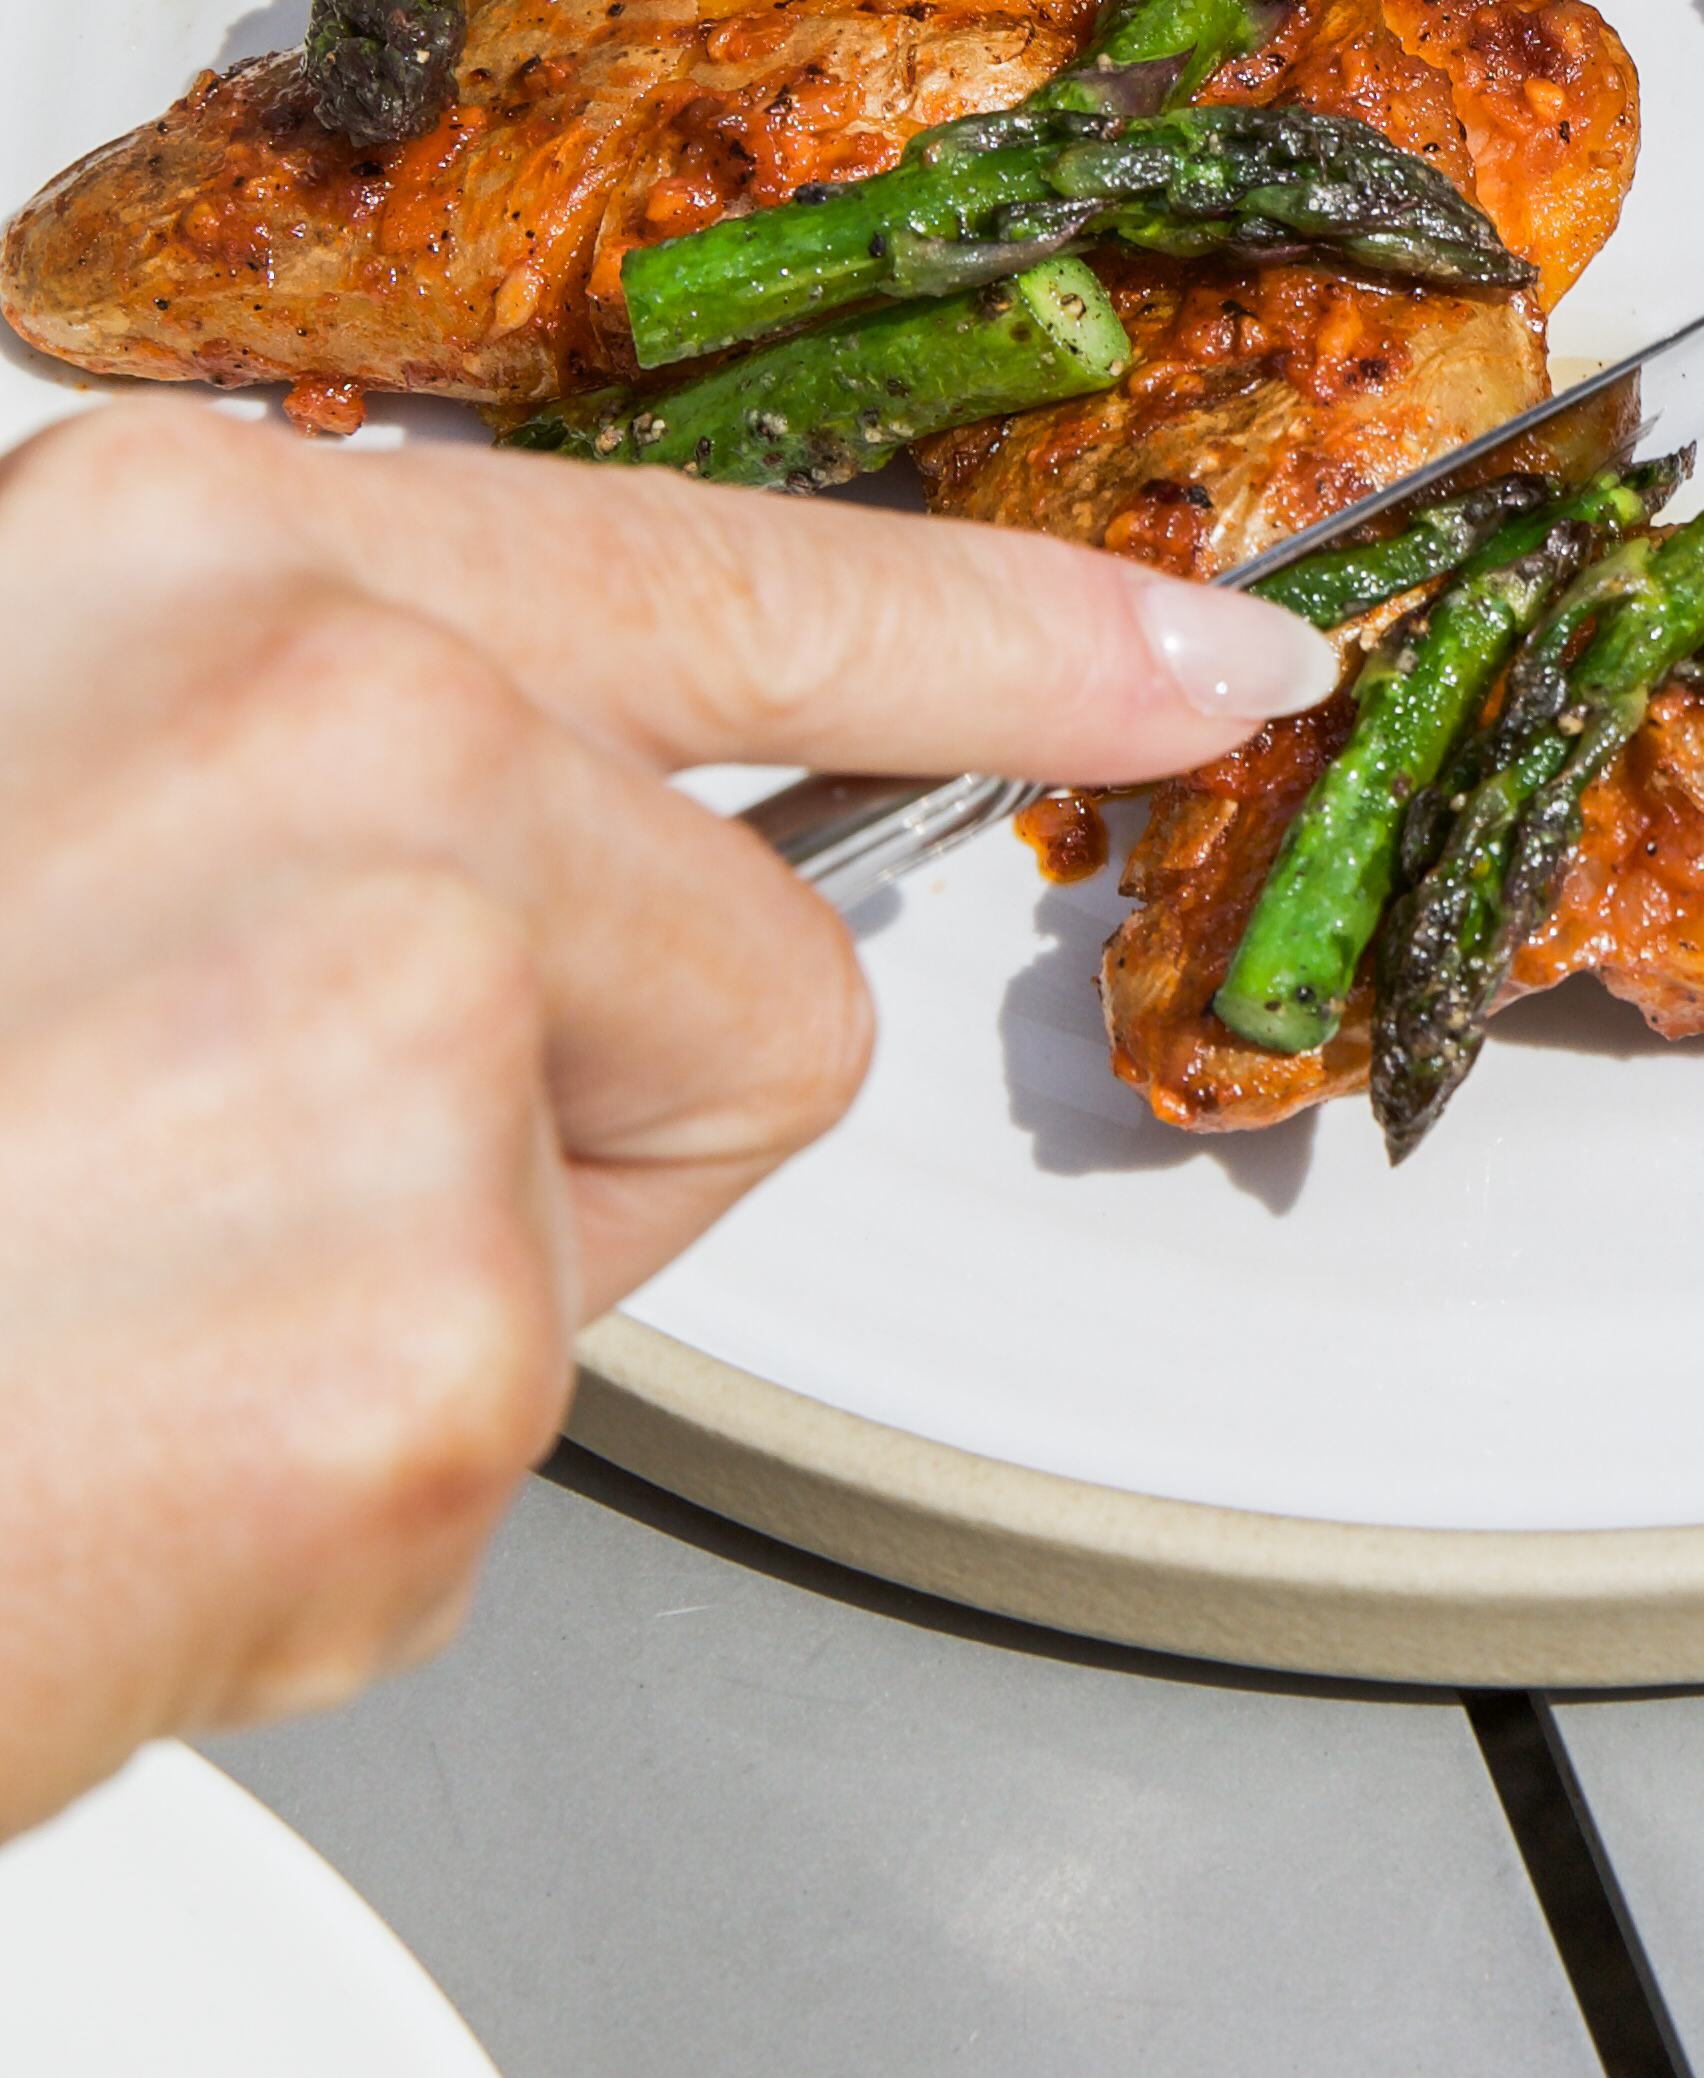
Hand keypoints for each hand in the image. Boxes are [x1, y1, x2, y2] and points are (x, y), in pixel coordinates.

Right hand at [0, 408, 1334, 1837]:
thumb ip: (226, 788)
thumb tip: (461, 855)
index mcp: (173, 563)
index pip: (703, 559)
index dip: (1005, 619)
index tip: (1216, 643)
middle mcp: (320, 713)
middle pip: (720, 948)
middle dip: (539, 1117)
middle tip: (165, 1201)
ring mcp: (391, 1000)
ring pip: (617, 1207)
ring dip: (412, 1316)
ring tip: (94, 1323)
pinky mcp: (438, 1326)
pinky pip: (506, 1437)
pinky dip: (314, 1518)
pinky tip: (92, 1466)